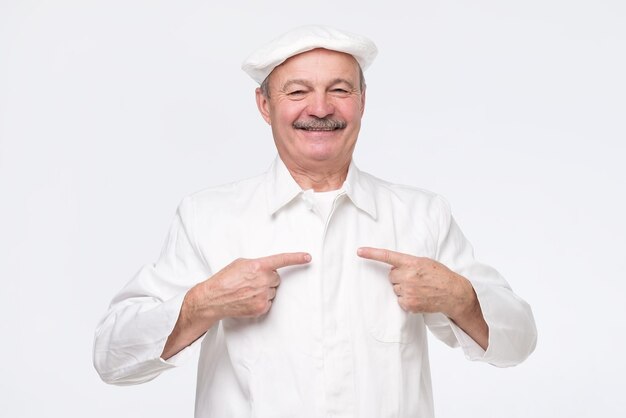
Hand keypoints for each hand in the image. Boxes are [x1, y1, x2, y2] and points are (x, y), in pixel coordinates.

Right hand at [190, 252, 311, 320]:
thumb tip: (268, 267)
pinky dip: (261, 301)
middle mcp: (263, 280)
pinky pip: (269, 302)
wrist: (213, 298)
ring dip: (264, 290)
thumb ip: (257, 264)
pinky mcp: (261, 307)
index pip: (281, 260)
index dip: (296, 258)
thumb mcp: (240, 264)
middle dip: (267, 279)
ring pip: (273, 291)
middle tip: (252, 281)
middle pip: (276, 278)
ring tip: (247, 291)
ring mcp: (263, 295)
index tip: (308, 257)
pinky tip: (248, 299)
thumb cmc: (225, 279)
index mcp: (258, 266)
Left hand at [357, 247, 474, 319]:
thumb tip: (393, 267)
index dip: (372, 253)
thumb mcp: (424, 262)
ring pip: (395, 289)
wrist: (453, 293)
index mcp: (411, 262)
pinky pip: (399, 300)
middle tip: (415, 279)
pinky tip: (419, 297)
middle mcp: (408, 276)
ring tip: (419, 288)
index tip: (359, 251)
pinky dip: (407, 300)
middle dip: (399, 277)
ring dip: (403, 288)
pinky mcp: (408, 304)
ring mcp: (407, 291)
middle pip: (391, 276)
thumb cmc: (439, 275)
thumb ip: (408, 263)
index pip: (388, 256)